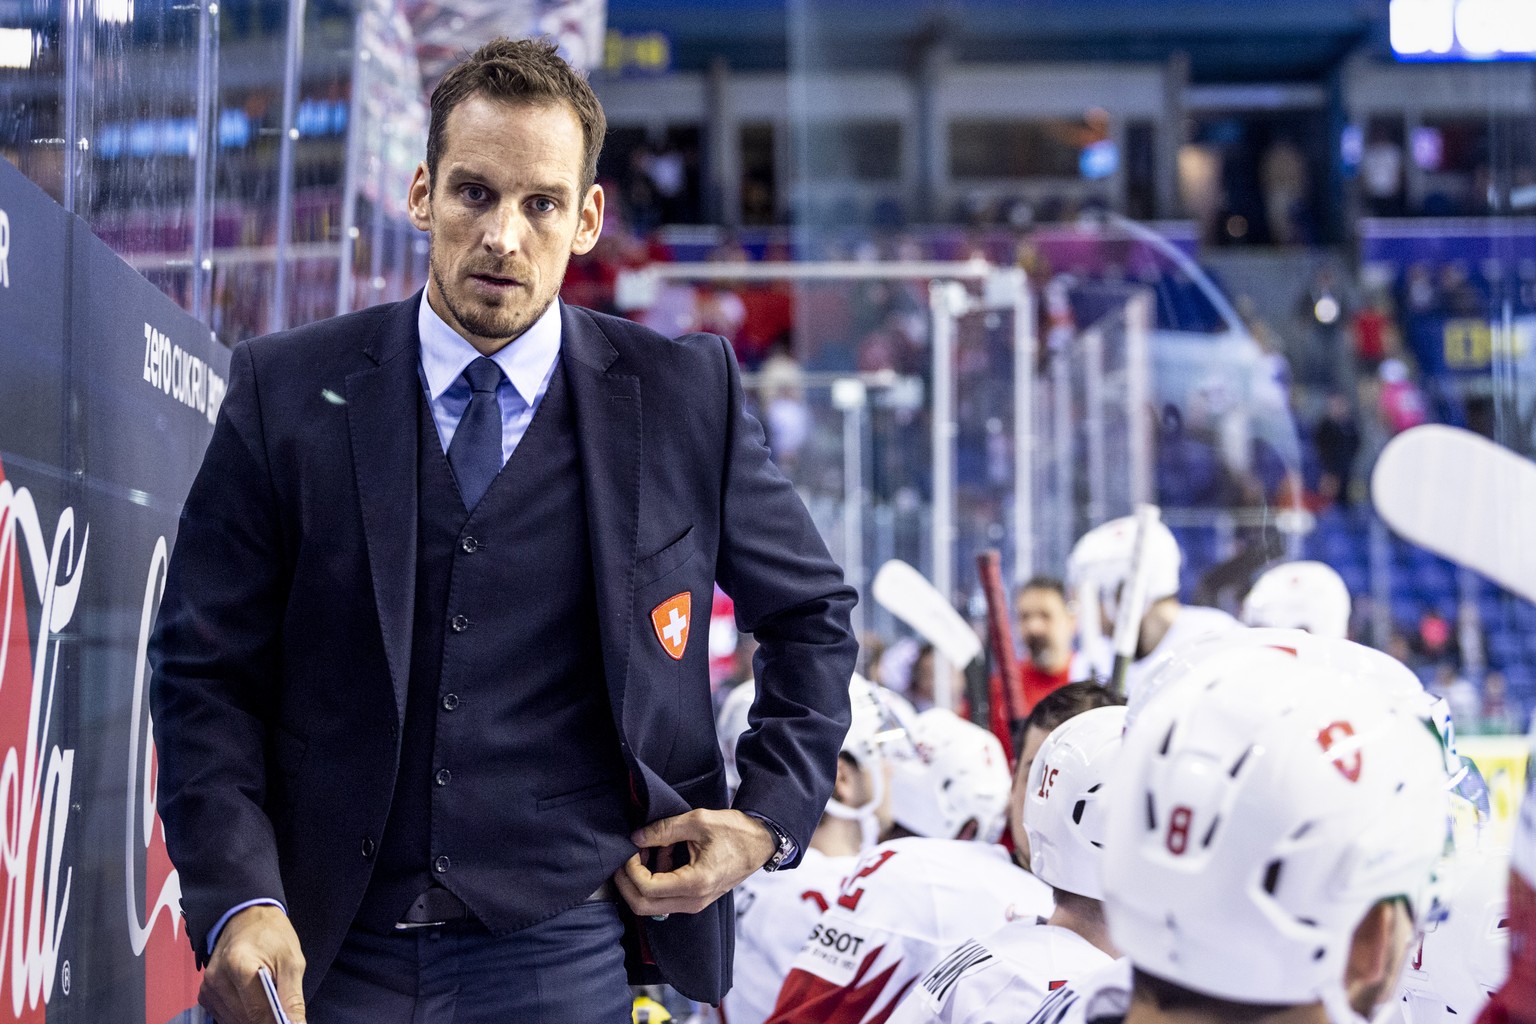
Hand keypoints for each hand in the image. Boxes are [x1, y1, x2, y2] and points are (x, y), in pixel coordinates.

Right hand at [200, 904, 306, 1023]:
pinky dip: (240, 1015)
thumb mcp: (292, 961)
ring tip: (267, 997)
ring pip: (234, 1021)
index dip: (276, 1022)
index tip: (288, 1022)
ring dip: (253, 1017)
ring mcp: (208, 987)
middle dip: (266, 1019)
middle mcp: (217, 978)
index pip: (258, 1013)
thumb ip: (292, 998)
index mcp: (239, 965)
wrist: (248, 918)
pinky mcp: (205, 993)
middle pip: (245, 1019)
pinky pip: (224, 1017)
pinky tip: (252, 999)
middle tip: (281, 1008)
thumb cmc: (273, 936)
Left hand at [615, 808, 776, 916]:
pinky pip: (665, 899)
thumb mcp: (698, 821)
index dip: (630, 869)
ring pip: (651, 905)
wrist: (761, 842)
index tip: (630, 848)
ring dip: (640, 881)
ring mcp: (695, 903)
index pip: (646, 888)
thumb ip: (663, 829)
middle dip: (626, 882)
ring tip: (647, 851)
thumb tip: (636, 837)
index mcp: (696, 882)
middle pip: (642, 906)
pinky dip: (654, 881)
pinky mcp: (695, 900)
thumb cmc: (736, 831)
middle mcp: (694, 900)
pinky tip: (662, 855)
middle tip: (626, 857)